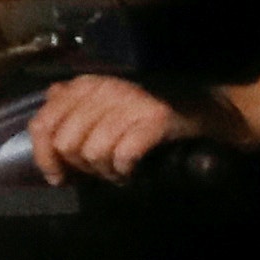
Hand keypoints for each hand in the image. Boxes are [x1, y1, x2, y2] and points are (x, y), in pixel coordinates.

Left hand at [29, 71, 246, 183]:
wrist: (215, 110)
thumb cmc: (160, 111)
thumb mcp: (115, 101)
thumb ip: (80, 100)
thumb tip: (49, 99)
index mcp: (91, 84)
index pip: (43, 122)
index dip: (45, 155)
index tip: (59, 175)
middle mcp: (107, 88)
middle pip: (66, 142)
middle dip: (80, 166)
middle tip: (101, 171)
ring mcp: (133, 102)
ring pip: (92, 151)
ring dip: (105, 171)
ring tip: (121, 171)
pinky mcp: (157, 119)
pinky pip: (123, 155)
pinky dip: (125, 171)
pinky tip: (133, 172)